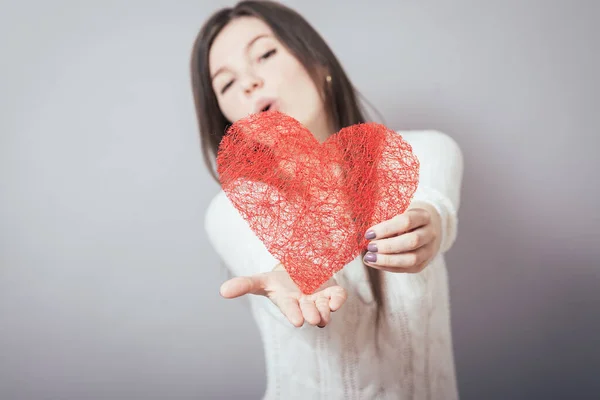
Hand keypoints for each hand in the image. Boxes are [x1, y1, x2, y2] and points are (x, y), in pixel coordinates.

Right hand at [219, 264, 346, 327]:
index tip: (298, 321)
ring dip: (325, 310)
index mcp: (287, 302)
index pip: (290, 309)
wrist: (300, 273)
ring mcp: (319, 299)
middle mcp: (304, 304)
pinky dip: (339, 299)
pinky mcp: (332, 292)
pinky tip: (336, 299)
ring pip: (324, 308)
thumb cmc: (279, 281)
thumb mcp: (261, 280)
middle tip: (313, 318)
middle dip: (311, 313)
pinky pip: (338, 297)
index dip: (293, 314)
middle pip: (309, 310)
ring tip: (324, 312)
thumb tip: (222, 291)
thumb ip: (243, 285)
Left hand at [362, 202, 441, 272]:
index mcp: (423, 216)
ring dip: (388, 260)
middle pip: (412, 241)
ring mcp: (429, 250)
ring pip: (412, 259)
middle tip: (370, 247)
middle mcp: (430, 233)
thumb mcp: (397, 213)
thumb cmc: (403, 219)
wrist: (424, 227)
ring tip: (370, 257)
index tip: (369, 234)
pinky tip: (375, 263)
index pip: (406, 221)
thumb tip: (368, 235)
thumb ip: (385, 220)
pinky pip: (407, 268)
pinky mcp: (423, 263)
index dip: (386, 228)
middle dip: (388, 246)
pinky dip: (388, 267)